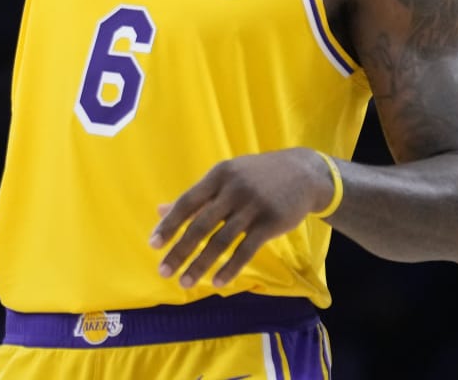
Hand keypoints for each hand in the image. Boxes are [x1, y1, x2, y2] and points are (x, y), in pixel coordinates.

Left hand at [149, 149, 334, 288]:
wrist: (304, 173)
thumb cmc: (258, 176)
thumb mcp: (226, 178)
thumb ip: (196, 197)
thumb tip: (160, 211)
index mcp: (219, 175)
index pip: (188, 202)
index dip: (170, 225)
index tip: (153, 245)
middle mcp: (233, 189)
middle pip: (201, 224)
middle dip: (180, 250)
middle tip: (163, 272)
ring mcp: (253, 206)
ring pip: (221, 240)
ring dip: (201, 265)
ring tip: (185, 283)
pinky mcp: (271, 223)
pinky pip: (246, 250)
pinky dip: (230, 268)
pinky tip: (217, 282)